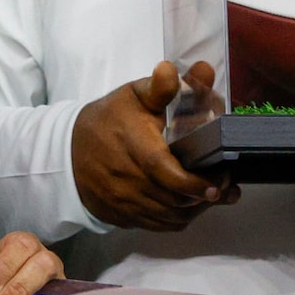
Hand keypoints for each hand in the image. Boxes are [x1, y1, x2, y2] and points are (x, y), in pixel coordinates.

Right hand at [71, 60, 236, 230]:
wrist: (67, 153)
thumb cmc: (107, 121)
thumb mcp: (133, 96)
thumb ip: (167, 87)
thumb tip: (202, 69)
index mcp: (136, 148)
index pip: (168, 174)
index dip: (196, 184)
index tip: (221, 180)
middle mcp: (129, 181)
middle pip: (175, 200)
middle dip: (207, 196)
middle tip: (227, 185)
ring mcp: (125, 203)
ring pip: (170, 217)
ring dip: (197, 209)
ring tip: (216, 195)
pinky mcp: (123, 217)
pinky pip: (158, 225)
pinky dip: (180, 218)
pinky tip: (191, 205)